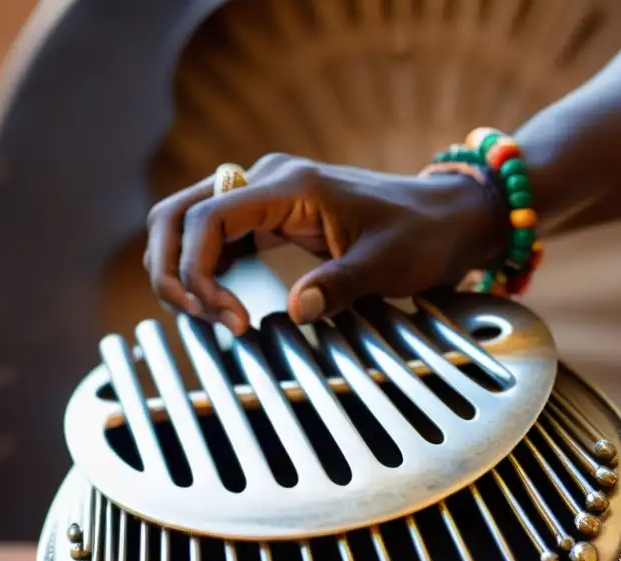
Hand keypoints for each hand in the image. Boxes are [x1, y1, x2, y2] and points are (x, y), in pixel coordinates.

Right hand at [144, 154, 506, 334]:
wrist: (448, 217)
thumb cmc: (422, 234)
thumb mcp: (386, 264)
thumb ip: (339, 285)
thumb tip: (294, 311)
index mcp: (290, 186)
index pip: (207, 218)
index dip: (200, 272)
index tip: (231, 319)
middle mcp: (267, 181)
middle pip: (178, 214)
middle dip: (173, 270)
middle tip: (203, 319)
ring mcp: (265, 196)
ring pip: (189, 226)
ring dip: (185, 272)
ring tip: (216, 318)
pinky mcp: (271, 216)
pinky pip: (217, 238)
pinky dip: (207, 271)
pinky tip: (225, 305)